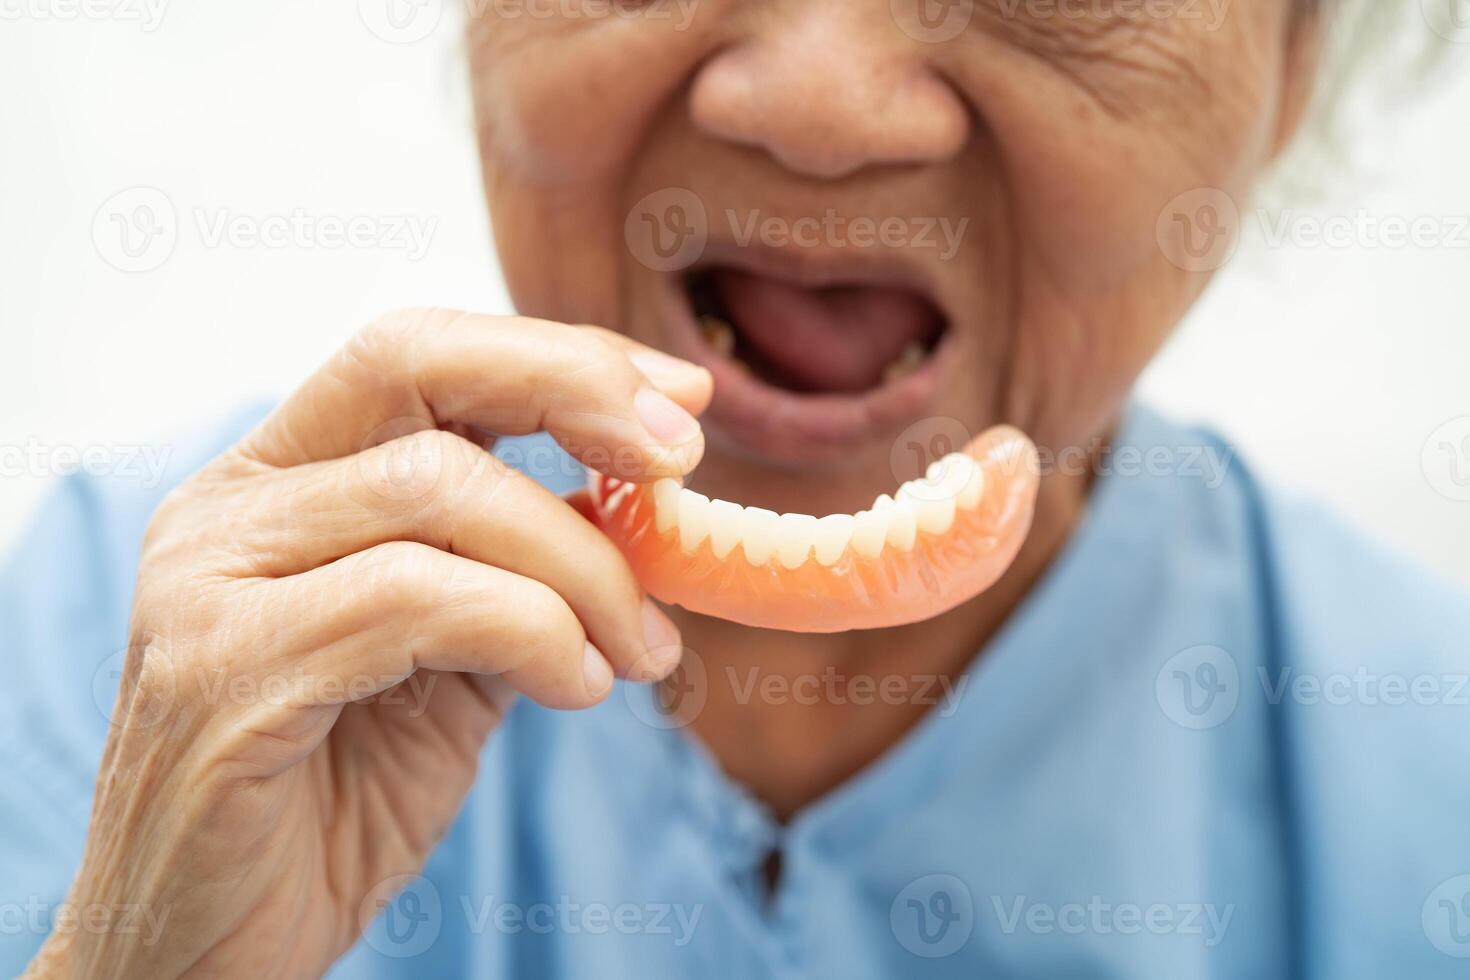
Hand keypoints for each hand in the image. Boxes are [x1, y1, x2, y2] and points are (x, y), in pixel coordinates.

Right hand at [27, 308, 709, 978]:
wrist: (212, 953)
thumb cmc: (332, 801)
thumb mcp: (452, 665)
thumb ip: (519, 576)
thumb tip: (648, 511)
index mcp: (276, 485)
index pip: (418, 353)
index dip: (560, 356)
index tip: (681, 403)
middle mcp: (226, 509)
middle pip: (412, 366)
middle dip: (572, 391)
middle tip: (682, 465)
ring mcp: (207, 582)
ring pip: (436, 489)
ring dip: (579, 567)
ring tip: (636, 650)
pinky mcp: (221, 674)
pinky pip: (414, 600)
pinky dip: (529, 630)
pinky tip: (575, 685)